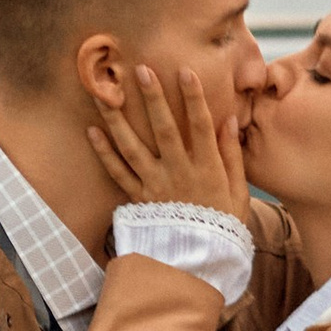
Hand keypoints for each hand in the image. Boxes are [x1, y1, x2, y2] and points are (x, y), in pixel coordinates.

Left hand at [87, 63, 251, 223]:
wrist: (197, 260)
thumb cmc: (222, 224)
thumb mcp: (238, 192)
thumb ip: (232, 155)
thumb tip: (229, 119)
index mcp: (207, 169)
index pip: (201, 126)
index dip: (194, 98)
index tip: (185, 71)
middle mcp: (179, 173)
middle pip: (164, 130)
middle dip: (153, 98)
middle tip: (141, 69)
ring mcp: (155, 185)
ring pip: (133, 147)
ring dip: (118, 119)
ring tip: (104, 93)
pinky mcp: (138, 198)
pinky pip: (118, 173)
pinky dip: (104, 153)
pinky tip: (92, 131)